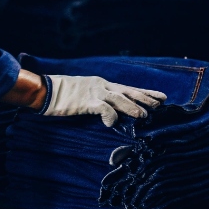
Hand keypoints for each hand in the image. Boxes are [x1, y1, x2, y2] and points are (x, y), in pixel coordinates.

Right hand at [42, 75, 166, 126]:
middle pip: (129, 92)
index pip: (129, 88)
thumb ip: (101, 100)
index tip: (162, 96)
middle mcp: (103, 86)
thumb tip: (115, 112)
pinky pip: (102, 108)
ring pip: (119, 99)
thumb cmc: (66, 95)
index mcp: (104, 85)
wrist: (46, 91)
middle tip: (160, 104)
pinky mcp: (85, 102)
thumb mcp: (87, 94)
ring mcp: (95, 93)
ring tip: (144, 115)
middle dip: (145, 98)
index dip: (146, 93)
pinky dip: (109, 115)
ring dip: (132, 107)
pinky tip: (113, 123)